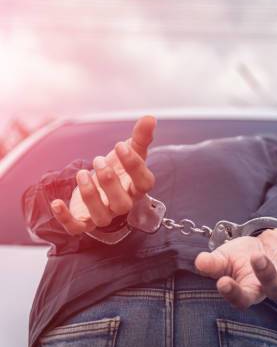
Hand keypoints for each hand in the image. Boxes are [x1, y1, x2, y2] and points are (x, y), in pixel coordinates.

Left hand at [49, 116, 156, 234]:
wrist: (102, 186)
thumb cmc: (119, 169)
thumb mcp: (129, 151)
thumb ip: (140, 137)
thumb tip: (150, 118)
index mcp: (137, 187)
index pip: (144, 183)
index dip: (134, 165)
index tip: (120, 145)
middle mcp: (124, 204)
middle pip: (123, 204)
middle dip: (109, 181)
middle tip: (98, 159)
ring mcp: (105, 215)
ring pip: (102, 217)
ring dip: (90, 196)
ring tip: (82, 173)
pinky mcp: (85, 222)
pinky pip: (77, 228)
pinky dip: (65, 218)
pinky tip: (56, 202)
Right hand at [195, 229, 276, 308]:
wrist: (262, 244)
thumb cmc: (240, 257)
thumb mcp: (224, 258)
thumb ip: (214, 263)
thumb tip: (199, 262)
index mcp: (251, 288)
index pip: (243, 298)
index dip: (233, 293)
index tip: (221, 282)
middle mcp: (274, 283)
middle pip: (275, 289)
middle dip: (268, 274)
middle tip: (256, 258)